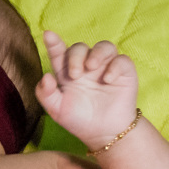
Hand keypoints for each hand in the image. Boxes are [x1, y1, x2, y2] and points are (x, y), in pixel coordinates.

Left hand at [37, 32, 138, 148]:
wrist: (105, 133)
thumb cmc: (79, 120)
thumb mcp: (57, 110)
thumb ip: (46, 94)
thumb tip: (46, 76)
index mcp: (67, 72)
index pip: (59, 53)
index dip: (54, 43)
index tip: (48, 35)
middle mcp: (86, 66)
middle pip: (80, 47)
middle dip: (76, 56)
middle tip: (75, 75)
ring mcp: (105, 67)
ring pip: (104, 46)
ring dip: (96, 53)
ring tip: (92, 67)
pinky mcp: (123, 72)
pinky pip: (121, 59)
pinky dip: (114, 66)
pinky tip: (107, 79)